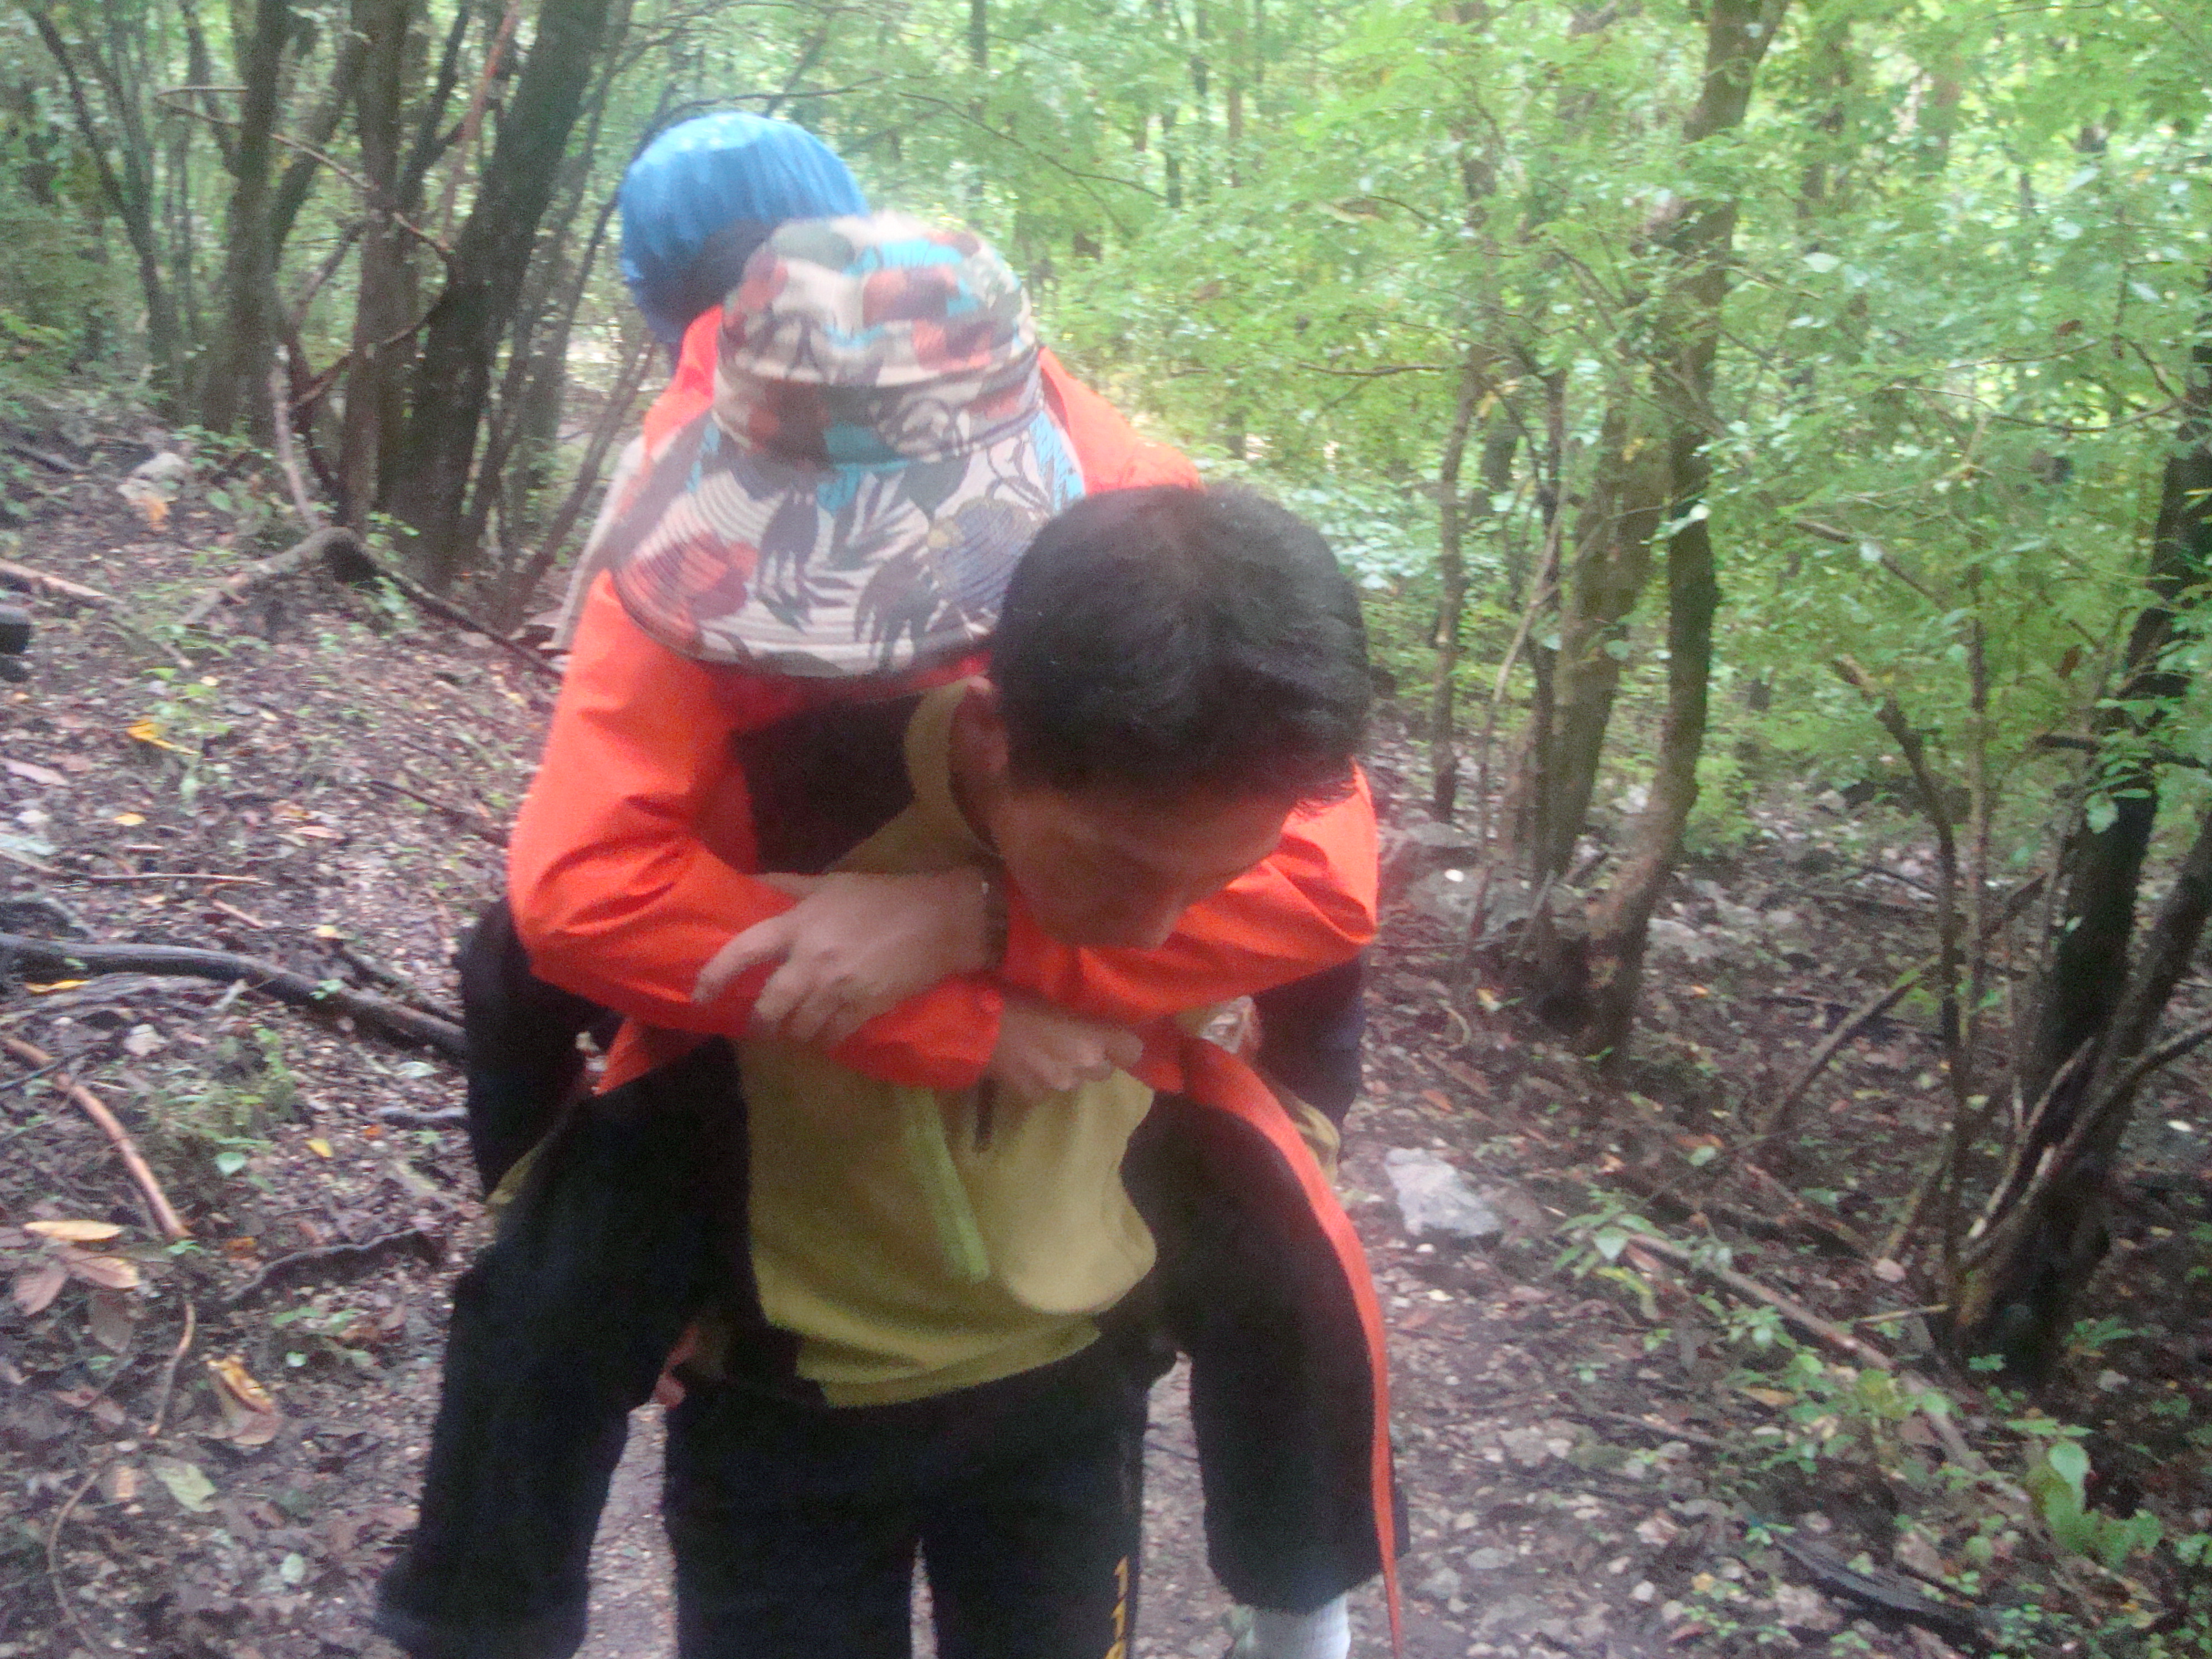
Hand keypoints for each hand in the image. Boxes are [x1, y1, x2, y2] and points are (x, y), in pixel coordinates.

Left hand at [692, 870, 991, 1048]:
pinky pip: (832, 1037)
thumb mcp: (831, 882)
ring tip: (792, 1032)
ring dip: (791, 1034)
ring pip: (799, 1027)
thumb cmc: (883, 897)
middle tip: (758, 1026)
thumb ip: (787, 884)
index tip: (700, 996)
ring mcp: (839, 988)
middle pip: (770, 1007)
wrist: (940, 920)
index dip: (715, 976)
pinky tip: (823, 1036)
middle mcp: (812, 960)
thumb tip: (748, 881)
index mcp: (799, 925)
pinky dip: (823, 1040)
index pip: (743, 952)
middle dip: (759, 1023)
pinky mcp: (864, 1008)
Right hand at [984, 996, 1145, 1103]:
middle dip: (1094, 1058)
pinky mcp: (1035, 1096)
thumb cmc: (1013, 997)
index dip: (1124, 1044)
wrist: (973, 1028)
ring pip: (1076, 1080)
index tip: (1113, 1036)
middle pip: (1105, 1070)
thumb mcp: (1054, 996)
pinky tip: (1023, 1065)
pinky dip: (1040, 1080)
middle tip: (1073, 1041)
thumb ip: (1079, 1016)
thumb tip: (1090, 1020)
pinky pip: (1048, 1090)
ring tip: (1043, 1051)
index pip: (1132, 1050)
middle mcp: (1082, 1065)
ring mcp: (1059, 1083)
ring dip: (1067, 1069)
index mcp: (1092, 1035)